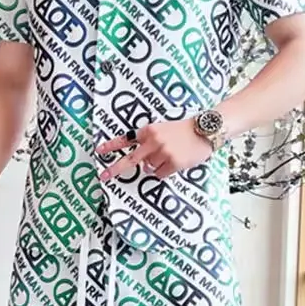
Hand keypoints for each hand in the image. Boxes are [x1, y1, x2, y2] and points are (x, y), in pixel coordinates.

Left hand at [96, 119, 213, 181]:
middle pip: (131, 159)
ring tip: (171, 155)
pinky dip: (165, 171)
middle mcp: (153, 141)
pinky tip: (176, 161)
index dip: (111, 146)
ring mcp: (162, 152)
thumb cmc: (185, 130)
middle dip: (116, 169)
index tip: (99, 151)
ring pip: (149, 168)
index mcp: (149, 130)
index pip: (127, 139)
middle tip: (104, 176)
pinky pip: (160, 174)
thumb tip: (143, 162)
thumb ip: (150, 141)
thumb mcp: (164, 129)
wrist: (205, 130)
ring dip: (156, 166)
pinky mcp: (172, 162)